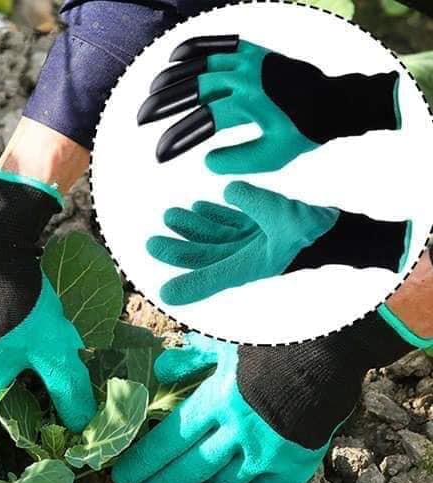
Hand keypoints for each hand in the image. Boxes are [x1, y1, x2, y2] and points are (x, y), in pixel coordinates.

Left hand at [112, 306, 426, 482]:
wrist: (331, 352)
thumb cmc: (272, 340)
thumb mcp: (225, 339)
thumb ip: (189, 357)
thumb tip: (161, 369)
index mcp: (218, 401)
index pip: (170, 440)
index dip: (143, 460)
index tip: (122, 474)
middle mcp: (240, 433)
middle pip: (191, 467)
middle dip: (160, 481)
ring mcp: (269, 453)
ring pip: (225, 479)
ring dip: (204, 476)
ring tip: (188, 472)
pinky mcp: (294, 464)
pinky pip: (261, 479)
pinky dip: (246, 472)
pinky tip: (238, 464)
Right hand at [138, 36, 400, 171]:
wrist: (332, 102)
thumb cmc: (302, 133)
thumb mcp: (272, 157)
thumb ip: (238, 161)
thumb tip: (206, 162)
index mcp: (248, 105)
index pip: (202, 122)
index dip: (177, 139)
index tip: (160, 155)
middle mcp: (244, 79)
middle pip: (193, 88)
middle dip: (163, 104)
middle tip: (142, 117)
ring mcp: (248, 61)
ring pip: (200, 64)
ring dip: (173, 77)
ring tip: (152, 90)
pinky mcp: (253, 51)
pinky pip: (218, 44)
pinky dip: (195, 49)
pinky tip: (176, 57)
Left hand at [148, 181, 410, 304]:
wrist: (348, 217)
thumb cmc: (319, 221)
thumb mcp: (282, 219)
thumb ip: (247, 214)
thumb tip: (226, 191)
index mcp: (253, 264)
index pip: (210, 270)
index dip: (182, 269)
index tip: (157, 269)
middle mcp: (252, 255)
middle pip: (208, 253)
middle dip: (181, 243)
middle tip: (155, 235)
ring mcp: (258, 239)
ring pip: (218, 235)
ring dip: (195, 225)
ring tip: (172, 214)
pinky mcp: (265, 223)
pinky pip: (234, 222)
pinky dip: (217, 214)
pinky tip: (200, 205)